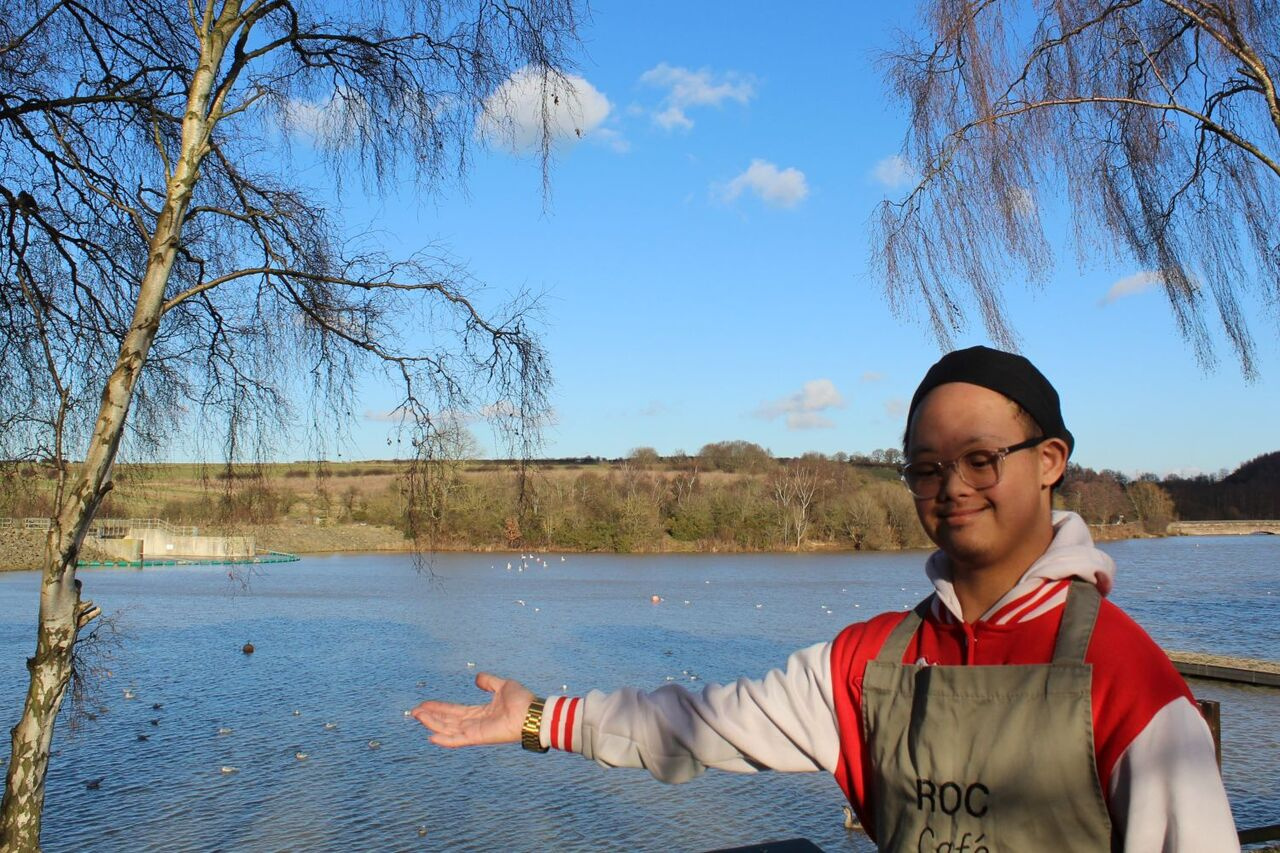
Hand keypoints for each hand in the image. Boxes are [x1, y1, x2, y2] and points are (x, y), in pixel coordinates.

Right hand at [412, 672, 534, 747]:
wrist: (533, 712)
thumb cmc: (522, 701)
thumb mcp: (502, 685)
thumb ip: (489, 682)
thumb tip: (476, 678)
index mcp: (480, 712)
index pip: (454, 711)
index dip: (439, 708)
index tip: (424, 704)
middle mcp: (475, 723)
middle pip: (448, 720)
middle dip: (431, 716)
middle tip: (414, 711)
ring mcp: (476, 732)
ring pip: (449, 729)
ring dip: (433, 724)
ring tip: (418, 717)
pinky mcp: (478, 737)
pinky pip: (458, 739)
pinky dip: (445, 739)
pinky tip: (431, 737)